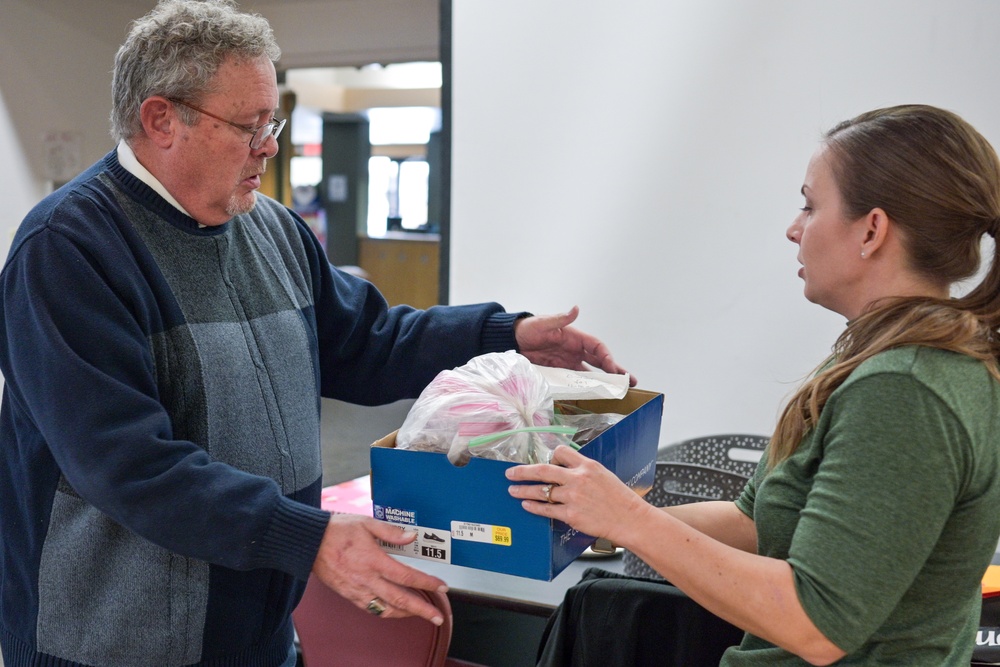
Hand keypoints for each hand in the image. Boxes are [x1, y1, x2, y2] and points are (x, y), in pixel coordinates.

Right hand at [311, 514, 447, 624]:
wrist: (310, 542)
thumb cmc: (336, 530)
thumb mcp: (366, 523)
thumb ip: (390, 531)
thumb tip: (411, 536)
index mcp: (374, 560)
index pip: (407, 576)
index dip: (427, 583)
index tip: (441, 586)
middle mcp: (367, 579)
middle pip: (401, 600)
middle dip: (422, 610)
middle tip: (437, 617)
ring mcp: (357, 590)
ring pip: (386, 610)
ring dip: (405, 614)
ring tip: (419, 614)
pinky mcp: (349, 595)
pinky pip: (371, 609)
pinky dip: (386, 612)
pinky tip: (394, 609)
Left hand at [505, 445, 653, 546]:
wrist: (630, 519)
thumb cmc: (620, 499)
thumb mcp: (604, 475)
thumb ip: (585, 471)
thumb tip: (567, 471)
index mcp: (587, 465)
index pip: (561, 452)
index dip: (550, 456)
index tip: (544, 462)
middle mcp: (578, 478)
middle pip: (543, 469)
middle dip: (523, 471)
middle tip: (511, 472)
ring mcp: (573, 497)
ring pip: (541, 491)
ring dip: (523, 490)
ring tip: (513, 490)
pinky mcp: (571, 515)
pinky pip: (546, 509)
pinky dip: (534, 507)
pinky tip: (526, 505)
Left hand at [514, 306, 636, 385]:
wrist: (514, 340)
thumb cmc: (529, 328)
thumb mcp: (544, 323)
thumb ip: (560, 318)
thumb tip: (576, 309)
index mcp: (576, 338)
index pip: (598, 348)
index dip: (608, 358)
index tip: (614, 370)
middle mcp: (576, 351)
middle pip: (601, 362)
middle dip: (616, 371)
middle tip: (630, 382)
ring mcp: (569, 362)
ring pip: (592, 373)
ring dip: (605, 382)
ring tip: (619, 391)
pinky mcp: (560, 372)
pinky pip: (576, 381)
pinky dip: (587, 387)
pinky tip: (596, 395)